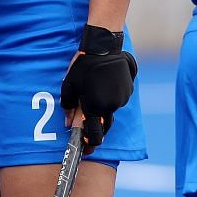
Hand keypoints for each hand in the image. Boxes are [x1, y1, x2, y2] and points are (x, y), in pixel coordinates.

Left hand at [60, 24, 137, 152]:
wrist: (104, 47)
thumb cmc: (83, 66)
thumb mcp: (69, 86)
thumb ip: (68, 108)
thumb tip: (68, 124)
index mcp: (95, 107)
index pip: (95, 135)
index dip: (90, 144)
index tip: (86, 149)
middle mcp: (111, 106)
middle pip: (105, 125)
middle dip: (97, 125)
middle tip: (88, 118)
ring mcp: (122, 98)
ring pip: (111, 111)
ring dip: (103, 107)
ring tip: (95, 91)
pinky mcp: (128, 90)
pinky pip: (118, 100)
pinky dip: (111, 97)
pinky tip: (105, 85)